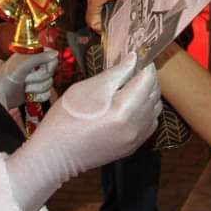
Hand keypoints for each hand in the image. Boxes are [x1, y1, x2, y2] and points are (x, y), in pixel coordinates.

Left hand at [0, 50, 58, 107]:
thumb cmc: (5, 78)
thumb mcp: (22, 64)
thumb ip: (39, 57)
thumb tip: (55, 53)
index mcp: (32, 56)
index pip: (51, 56)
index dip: (50, 63)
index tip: (45, 68)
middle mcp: (35, 67)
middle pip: (51, 73)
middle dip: (38, 78)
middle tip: (26, 78)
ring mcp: (36, 80)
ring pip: (49, 85)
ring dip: (36, 88)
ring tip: (24, 87)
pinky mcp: (36, 92)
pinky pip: (46, 95)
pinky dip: (37, 97)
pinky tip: (28, 95)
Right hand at [4, 53, 161, 210]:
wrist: (56, 154)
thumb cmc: (66, 117)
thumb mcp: (88, 88)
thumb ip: (115, 73)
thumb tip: (133, 59)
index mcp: (124, 109)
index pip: (147, 80)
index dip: (145, 65)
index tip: (138, 56)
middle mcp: (136, 125)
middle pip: (154, 94)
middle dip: (148, 78)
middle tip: (135, 67)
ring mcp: (135, 139)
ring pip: (155, 110)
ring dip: (149, 94)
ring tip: (133, 85)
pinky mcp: (132, 147)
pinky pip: (149, 124)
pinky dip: (147, 111)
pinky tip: (133, 105)